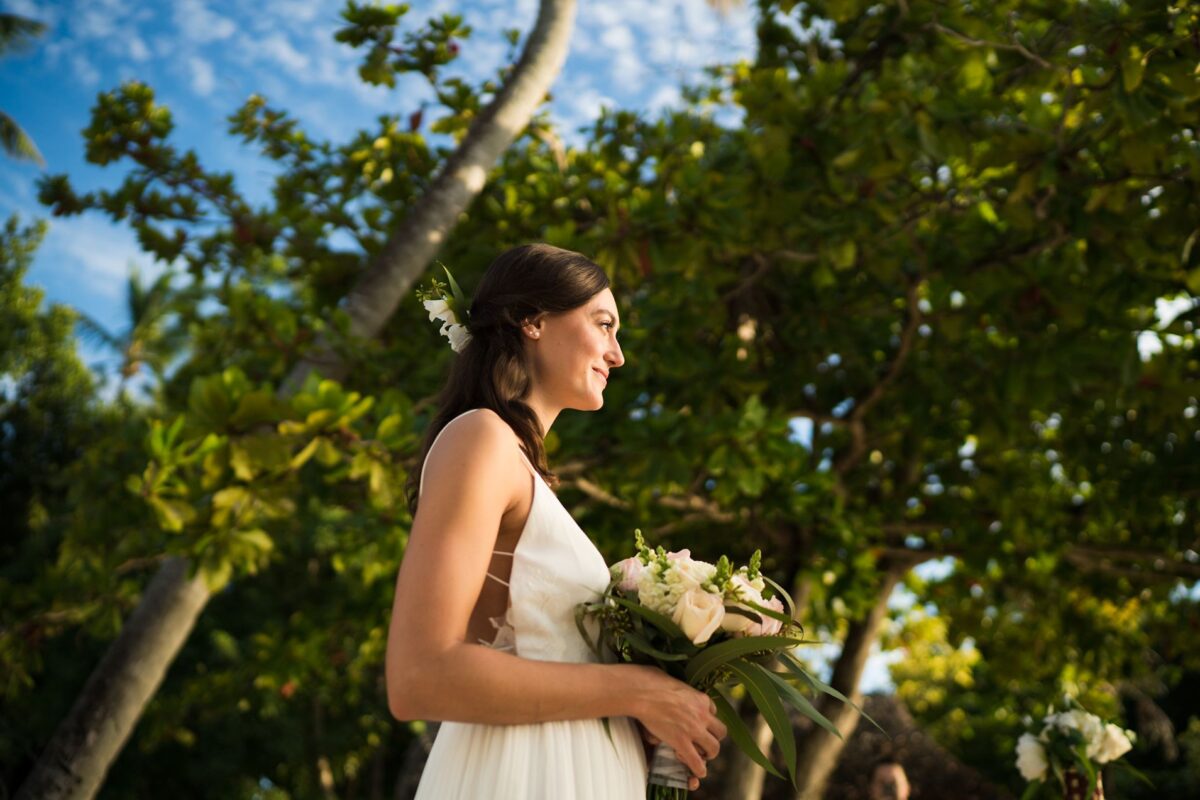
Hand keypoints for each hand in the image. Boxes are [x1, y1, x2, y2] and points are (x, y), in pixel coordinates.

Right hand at [627, 667, 726, 788]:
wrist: (642, 692)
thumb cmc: (650, 681)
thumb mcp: (671, 679)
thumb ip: (676, 688)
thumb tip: (665, 684)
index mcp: (700, 698)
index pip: (713, 711)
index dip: (706, 719)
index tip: (698, 723)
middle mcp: (702, 714)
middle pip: (720, 731)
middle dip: (714, 738)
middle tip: (705, 742)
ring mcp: (693, 729)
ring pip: (714, 747)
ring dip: (709, 753)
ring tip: (702, 756)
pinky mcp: (681, 742)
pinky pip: (697, 761)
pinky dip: (699, 769)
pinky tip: (698, 772)